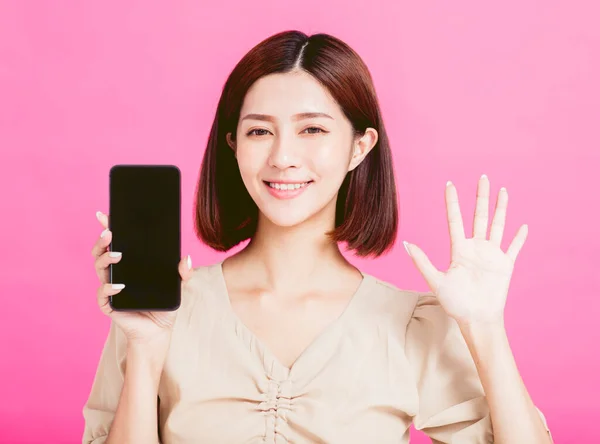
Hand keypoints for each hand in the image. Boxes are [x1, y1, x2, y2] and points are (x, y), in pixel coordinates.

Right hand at [91, 211, 193, 344]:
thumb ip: (183, 272)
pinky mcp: (109, 305)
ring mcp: (110, 288)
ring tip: (117, 254)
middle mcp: (116, 273)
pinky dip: (109, 288)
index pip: (115, 243)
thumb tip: (187, 258)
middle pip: (101, 252)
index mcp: (129, 264)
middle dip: (102, 240)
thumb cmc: (164, 305)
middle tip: (110, 232)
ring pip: (99, 268)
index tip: (105, 214)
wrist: (159, 331)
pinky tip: (119, 285)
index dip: (108, 228)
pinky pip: (103, 294)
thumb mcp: (178, 286)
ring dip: (106, 259)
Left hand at [403, 175, 527, 325]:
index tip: (450, 184)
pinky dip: (518, 238)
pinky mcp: (505, 265)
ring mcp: (491, 255)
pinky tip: (523, 226)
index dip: (453, 202)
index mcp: (459, 249)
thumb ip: (422, 261)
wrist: (476, 319)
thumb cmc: (455, 303)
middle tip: (483, 176)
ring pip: (497, 226)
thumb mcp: (436, 281)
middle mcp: (476, 248)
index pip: (455, 220)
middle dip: (481, 197)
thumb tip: (405, 244)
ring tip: (502, 191)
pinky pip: (513, 248)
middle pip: (479, 216)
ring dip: (501, 209)